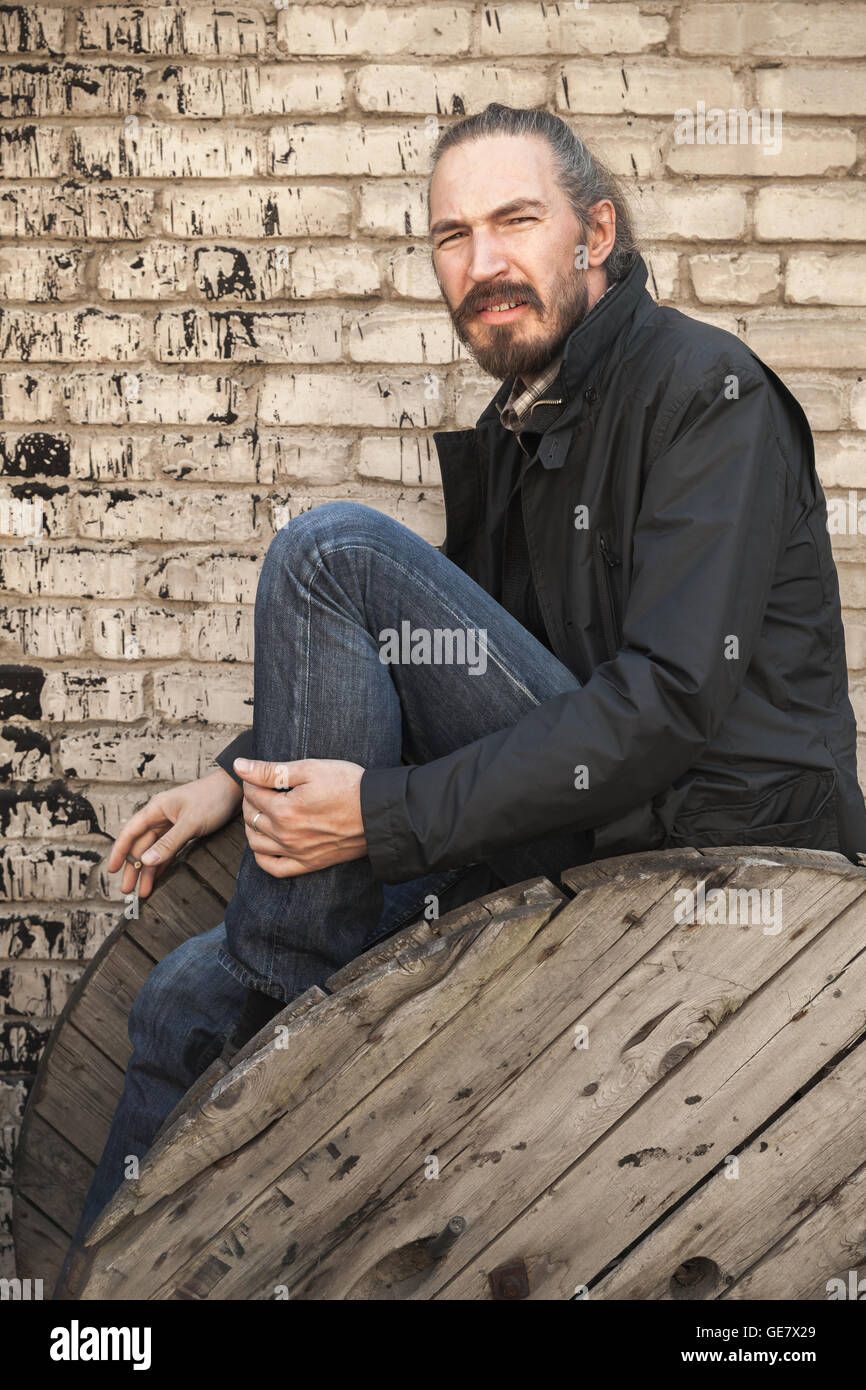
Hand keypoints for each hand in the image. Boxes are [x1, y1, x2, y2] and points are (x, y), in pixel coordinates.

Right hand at [108, 768, 242, 900]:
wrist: (234, 790)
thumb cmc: (212, 799)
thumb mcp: (190, 823)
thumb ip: (168, 843)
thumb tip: (146, 861)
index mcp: (156, 809)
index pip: (130, 831)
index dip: (119, 851)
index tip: (112, 869)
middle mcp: (160, 816)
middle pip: (140, 845)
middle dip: (133, 868)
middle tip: (127, 890)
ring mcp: (171, 824)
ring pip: (153, 850)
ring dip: (147, 870)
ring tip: (143, 891)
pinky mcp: (182, 831)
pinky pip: (167, 850)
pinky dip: (161, 864)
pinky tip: (157, 877)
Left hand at [235, 756, 366, 877]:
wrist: (379, 812)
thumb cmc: (348, 785)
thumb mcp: (310, 769)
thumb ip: (270, 770)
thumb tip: (239, 766)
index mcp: (284, 810)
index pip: (252, 793)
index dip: (251, 779)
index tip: (258, 773)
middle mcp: (285, 835)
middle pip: (251, 817)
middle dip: (250, 800)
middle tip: (260, 788)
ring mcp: (296, 852)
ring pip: (256, 843)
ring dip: (251, 826)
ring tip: (262, 812)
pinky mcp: (308, 864)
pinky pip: (274, 868)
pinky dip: (262, 857)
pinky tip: (265, 843)